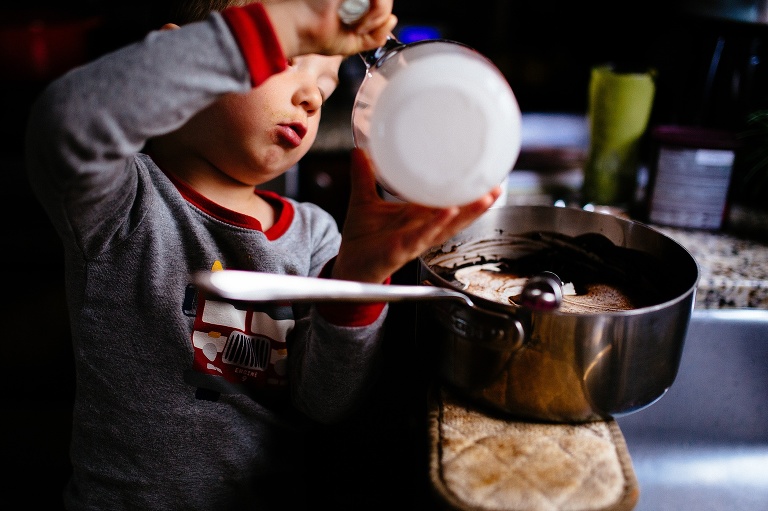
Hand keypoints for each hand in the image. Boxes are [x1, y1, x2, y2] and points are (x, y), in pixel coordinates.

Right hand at [263, 0, 396, 57]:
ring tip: (358, 28)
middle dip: (379, 18)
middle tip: (361, 30)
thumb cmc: (317, 36)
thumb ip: (375, 35)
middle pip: (385, 1)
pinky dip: (374, 13)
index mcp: (355, 2)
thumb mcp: (353, 42)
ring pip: (384, 0)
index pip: (381, 4)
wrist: (300, 29)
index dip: (380, 17)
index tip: (364, 30)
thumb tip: (393, 20)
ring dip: (376, 17)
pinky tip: (358, 24)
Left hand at [332, 149, 501, 283]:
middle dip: (478, 203)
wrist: (347, 265)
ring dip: (467, 214)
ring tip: (484, 198)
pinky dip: (435, 225)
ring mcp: (414, 240)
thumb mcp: (364, 200)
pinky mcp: (401, 250)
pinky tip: (448, 212)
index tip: (486, 175)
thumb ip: (364, 176)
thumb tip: (359, 149)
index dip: (466, 190)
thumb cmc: (362, 238)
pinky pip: (422, 237)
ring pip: (447, 228)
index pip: (447, 200)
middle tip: (497, 187)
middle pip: (457, 215)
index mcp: (417, 215)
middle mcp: (422, 228)